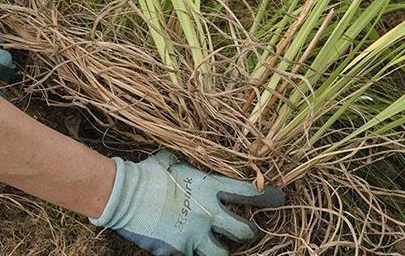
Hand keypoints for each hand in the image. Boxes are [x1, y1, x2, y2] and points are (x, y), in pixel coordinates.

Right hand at [91, 150, 284, 255]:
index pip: (248, 193)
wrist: (124, 195)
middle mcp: (208, 213)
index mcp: (210, 188)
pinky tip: (186, 247)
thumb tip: (175, 159)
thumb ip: (182, 164)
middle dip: (248, 233)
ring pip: (223, 253)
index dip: (267, 197)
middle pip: (244, 231)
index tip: (280, 199)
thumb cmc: (147, 173)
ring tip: (216, 245)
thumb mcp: (170, 162)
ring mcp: (194, 234)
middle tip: (248, 232)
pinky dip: (192, 253)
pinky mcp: (179, 251)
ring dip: (222, 249)